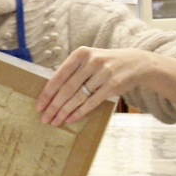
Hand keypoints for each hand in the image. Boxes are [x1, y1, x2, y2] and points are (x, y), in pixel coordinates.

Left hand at [36, 46, 158, 125]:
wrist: (136, 63)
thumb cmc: (107, 63)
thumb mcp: (90, 59)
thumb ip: (74, 71)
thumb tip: (52, 92)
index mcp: (81, 54)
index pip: (59, 75)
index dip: (47, 92)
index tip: (39, 105)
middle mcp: (91, 61)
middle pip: (67, 88)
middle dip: (53, 105)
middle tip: (45, 118)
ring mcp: (103, 73)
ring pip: (78, 97)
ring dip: (64, 111)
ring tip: (55, 121)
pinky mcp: (113, 85)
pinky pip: (92, 102)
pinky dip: (79, 112)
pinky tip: (70, 119)